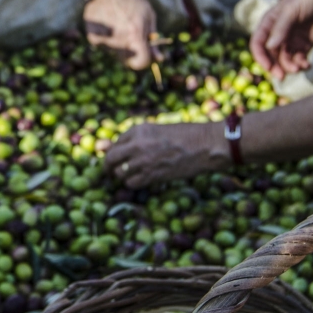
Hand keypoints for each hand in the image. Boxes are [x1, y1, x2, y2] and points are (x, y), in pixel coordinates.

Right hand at [83, 0, 156, 69]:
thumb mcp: (148, 16)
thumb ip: (153, 40)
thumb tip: (160, 59)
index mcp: (135, 35)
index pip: (141, 64)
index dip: (145, 59)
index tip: (145, 53)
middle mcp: (118, 41)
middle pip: (127, 62)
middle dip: (132, 53)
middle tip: (131, 35)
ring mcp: (103, 40)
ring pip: (115, 54)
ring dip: (119, 45)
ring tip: (118, 24)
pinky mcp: (92, 38)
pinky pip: (104, 46)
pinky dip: (108, 39)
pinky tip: (108, 23)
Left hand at [105, 122, 228, 187]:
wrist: (204, 145)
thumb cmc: (186, 135)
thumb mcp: (158, 129)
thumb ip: (140, 137)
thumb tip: (125, 149)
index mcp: (138, 130)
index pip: (116, 143)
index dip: (114, 151)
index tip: (115, 158)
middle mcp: (136, 145)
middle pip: (111, 159)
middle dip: (108, 166)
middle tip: (108, 172)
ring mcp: (143, 161)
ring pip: (120, 173)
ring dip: (122, 176)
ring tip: (127, 177)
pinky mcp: (152, 176)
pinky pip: (132, 183)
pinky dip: (132, 184)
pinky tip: (138, 181)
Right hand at [249, 0, 312, 80]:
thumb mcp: (292, 10)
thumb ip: (280, 28)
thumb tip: (269, 47)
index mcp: (269, 22)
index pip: (258, 42)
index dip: (260, 56)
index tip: (269, 68)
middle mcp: (278, 32)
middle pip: (270, 54)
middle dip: (274, 66)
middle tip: (282, 76)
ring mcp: (291, 39)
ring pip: (284, 59)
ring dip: (289, 66)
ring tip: (299, 68)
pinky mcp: (305, 44)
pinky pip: (299, 59)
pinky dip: (301, 64)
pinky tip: (307, 65)